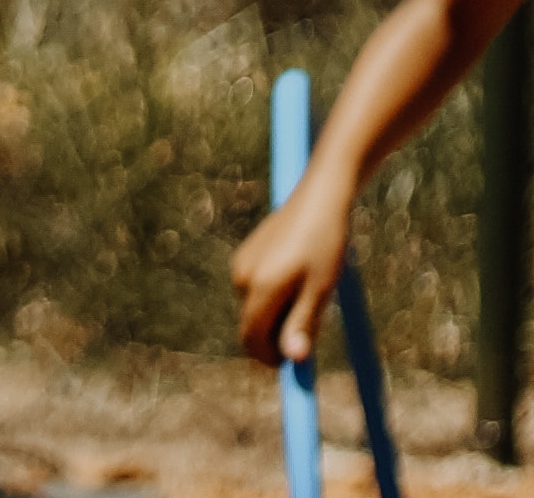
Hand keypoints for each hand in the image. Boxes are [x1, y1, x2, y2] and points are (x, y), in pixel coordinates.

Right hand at [238, 170, 358, 364]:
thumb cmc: (326, 246)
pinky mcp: (246, 257)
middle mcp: (242, 278)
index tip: (298, 366)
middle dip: (278, 336)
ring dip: (279, 315)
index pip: (252, 339)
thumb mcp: (321, 290)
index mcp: (259, 288)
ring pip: (256, 309)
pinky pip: (257, 291)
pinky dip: (275, 297)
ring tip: (312, 292)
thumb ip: (302, 325)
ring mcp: (241, 266)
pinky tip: (300, 278)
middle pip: (253, 326)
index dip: (271, 359)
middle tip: (316, 322)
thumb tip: (293, 359)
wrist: (319, 200)